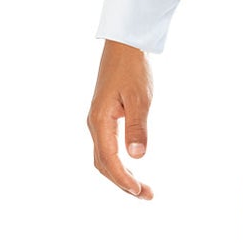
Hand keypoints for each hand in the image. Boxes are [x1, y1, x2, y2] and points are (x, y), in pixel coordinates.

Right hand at [88, 40, 153, 198]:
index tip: (139, 190)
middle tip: (147, 195)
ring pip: (104, 158)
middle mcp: (95, 124)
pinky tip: (132, 169)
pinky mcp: (104, 119)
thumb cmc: (133, 69)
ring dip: (121, 176)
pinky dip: (118, 164)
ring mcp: (98, 122)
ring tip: (143, 189)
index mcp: (99, 121)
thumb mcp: (140, 98)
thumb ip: (138, 126)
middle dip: (123, 183)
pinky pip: (107, 149)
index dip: (123, 179)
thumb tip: (137, 156)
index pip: (108, 159)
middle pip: (103, 164)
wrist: (124, 46)